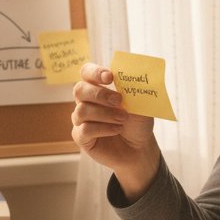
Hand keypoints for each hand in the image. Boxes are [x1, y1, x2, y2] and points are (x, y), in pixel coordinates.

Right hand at [71, 63, 160, 200]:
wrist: (140, 148)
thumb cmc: (137, 123)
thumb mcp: (140, 104)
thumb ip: (133, 89)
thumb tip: (131, 74)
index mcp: (98, 87)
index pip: (87, 72)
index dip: (94, 72)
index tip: (110, 77)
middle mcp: (86, 102)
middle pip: (80, 89)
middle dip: (100, 94)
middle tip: (119, 101)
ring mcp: (81, 119)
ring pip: (82, 110)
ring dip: (105, 114)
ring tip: (123, 119)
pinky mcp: (81, 137)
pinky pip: (84, 129)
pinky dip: (103, 129)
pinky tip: (117, 130)